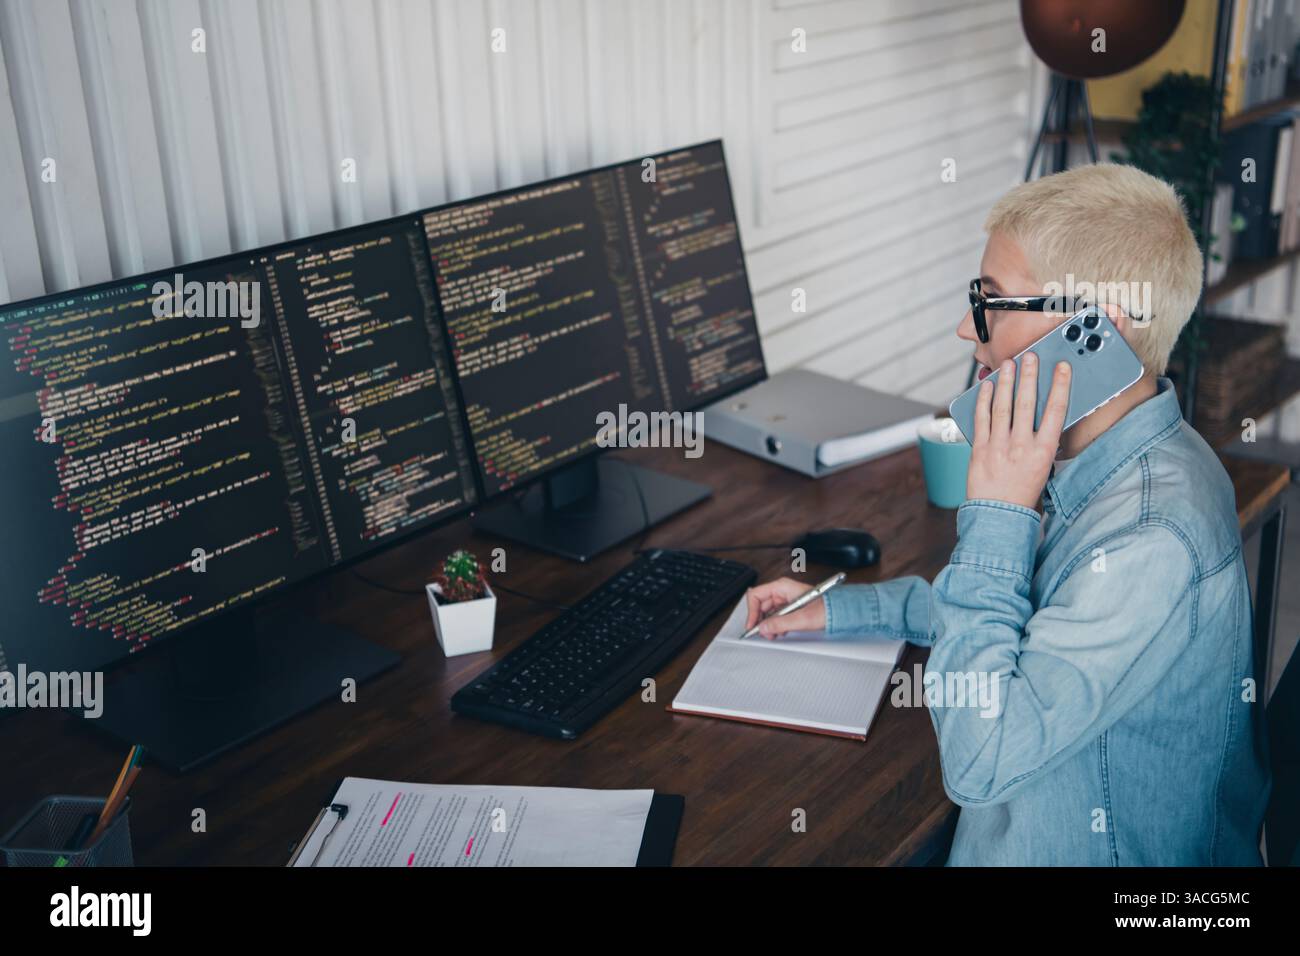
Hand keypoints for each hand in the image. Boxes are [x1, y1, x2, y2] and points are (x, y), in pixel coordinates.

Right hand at [744, 577, 824, 638]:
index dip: (752, 611)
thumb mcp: (801, 618)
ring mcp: (786, 599)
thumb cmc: (827, 609)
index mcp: (782, 587)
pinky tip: (780, 632)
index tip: (752, 625)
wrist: (841, 612)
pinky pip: (776, 616)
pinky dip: (775, 625)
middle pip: (760, 605)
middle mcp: (783, 591)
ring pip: (767, 612)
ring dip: (767, 624)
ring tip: (773, 634)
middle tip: (764, 633)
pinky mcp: (791, 608)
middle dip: (760, 620)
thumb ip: (780, 624)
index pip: (756, 595)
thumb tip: (763, 628)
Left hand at [965, 351, 1070, 509]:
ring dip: (1006, 382)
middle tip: (1030, 357)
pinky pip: (981, 419)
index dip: (1060, 386)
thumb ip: (1042, 442)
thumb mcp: (1043, 467)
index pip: (1056, 412)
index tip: (1062, 368)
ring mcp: (999, 447)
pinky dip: (983, 400)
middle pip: (1027, 403)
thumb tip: (1042, 415)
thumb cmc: (1023, 492)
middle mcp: (1022, 446)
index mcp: (1044, 452)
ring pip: (1003, 407)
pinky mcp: (979, 449)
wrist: (999, 515)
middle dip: (1029, 376)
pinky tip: (986, 386)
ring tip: (1008, 364)